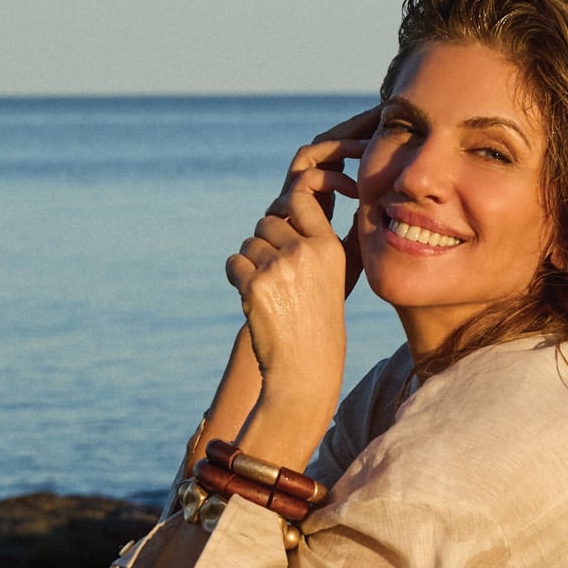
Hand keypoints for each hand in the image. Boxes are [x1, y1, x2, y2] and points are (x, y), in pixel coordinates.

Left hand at [224, 108, 379, 446]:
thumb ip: (317, 245)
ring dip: (250, 262)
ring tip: (268, 293)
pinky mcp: (254, 284)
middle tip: (273, 274)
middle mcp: (305, 251)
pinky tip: (253, 299)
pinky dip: (237, 278)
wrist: (305, 368)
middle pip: (267, 221)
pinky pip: (233, 263)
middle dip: (264, 242)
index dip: (286, 207)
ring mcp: (279, 266)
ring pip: (248, 242)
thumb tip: (293, 209)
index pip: (301, 200)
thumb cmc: (319, 325)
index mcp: (329, 247)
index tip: (283, 223)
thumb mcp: (333, 279)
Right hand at [268, 106, 380, 297]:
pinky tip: (356, 190)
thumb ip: (363, 229)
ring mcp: (285, 205)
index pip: (333, 156)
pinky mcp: (282, 214)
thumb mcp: (351, 254)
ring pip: (306, 157)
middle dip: (349, 129)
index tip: (388, 126)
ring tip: (370, 150)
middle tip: (380, 116)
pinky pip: (305, 183)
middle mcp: (295, 198)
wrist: (291, 323)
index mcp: (314, 202)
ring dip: (339, 149)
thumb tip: (391, 210)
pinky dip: (332, 180)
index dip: (357, 138)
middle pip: (318, 146)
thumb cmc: (322, 292)